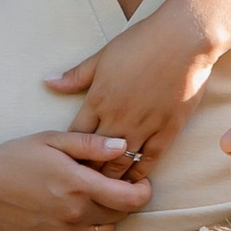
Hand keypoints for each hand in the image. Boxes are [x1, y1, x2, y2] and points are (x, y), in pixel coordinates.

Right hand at [0, 128, 153, 230]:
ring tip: (94, 203)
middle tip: (115, 189)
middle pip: (122, 216)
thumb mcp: (52, 140)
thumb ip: (91, 144)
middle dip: (124, 202)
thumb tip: (124, 147)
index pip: (131, 199)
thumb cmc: (16, 158)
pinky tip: (75, 218)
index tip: (140, 184)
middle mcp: (74, 214)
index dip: (143, 191)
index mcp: (79, 185)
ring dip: (106, 220)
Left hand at [45, 0, 221, 171]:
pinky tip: (135, 182)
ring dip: (112, 179)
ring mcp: (143, 126)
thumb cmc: (142, 42)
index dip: (70, 153)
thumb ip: (76, 76)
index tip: (66, 164)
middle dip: (87, 173)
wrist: (183, 39)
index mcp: (98, 100)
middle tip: (82, 186)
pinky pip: (150, 161)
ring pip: (121, 164)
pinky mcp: (167, 130)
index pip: (75, 137)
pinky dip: (140, 174)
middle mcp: (117, 118)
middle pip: (95, 157)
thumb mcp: (102, 57)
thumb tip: (47, 82)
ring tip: (105, 191)